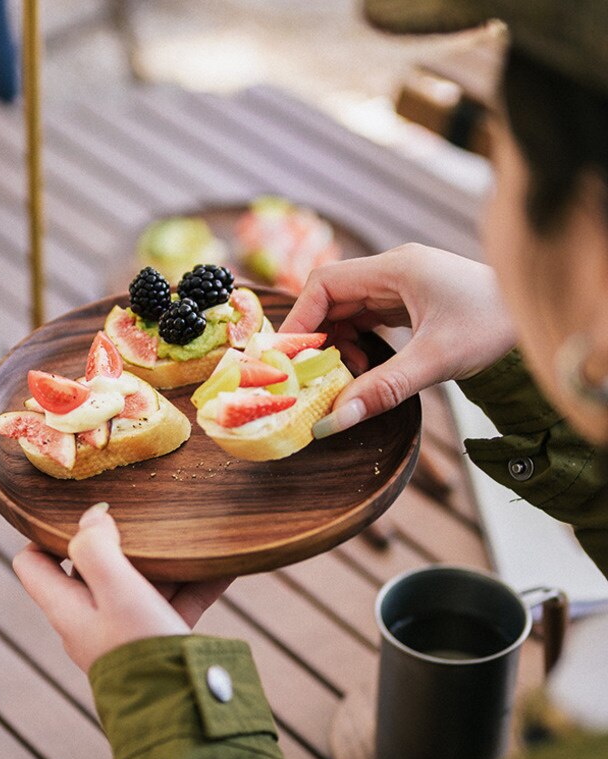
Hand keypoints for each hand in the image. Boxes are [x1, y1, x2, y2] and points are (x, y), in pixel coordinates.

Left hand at [13, 503, 231, 672]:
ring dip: (161, 560)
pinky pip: (174, 601)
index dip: (46, 534)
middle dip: (117, 540)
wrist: (182, 710)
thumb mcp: (116, 590)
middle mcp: (90, 619)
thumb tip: (92, 516)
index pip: (32, 563)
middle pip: (90, 567)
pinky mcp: (157, 639)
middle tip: (141, 515)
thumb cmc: (141, 647)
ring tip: (187, 534)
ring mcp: (124, 630)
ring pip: (138, 582)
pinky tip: (222, 566)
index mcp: (67, 607)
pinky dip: (193, 582)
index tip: (77, 511)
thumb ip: (95, 548)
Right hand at [280, 243, 515, 435]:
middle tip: (307, 373)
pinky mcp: (410, 302)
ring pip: (348, 310)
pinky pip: (367, 319)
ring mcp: (402, 286)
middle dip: (317, 335)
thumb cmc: (496, 326)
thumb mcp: (436, 359)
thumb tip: (335, 420)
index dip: (301, 318)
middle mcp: (393, 271)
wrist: (540, 322)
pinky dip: (356, 343)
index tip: (288, 356)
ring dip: (337, 342)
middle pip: (332, 297)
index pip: (325, 282)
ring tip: (341, 375)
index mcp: (395, 268)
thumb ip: (383, 389)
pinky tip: (361, 367)